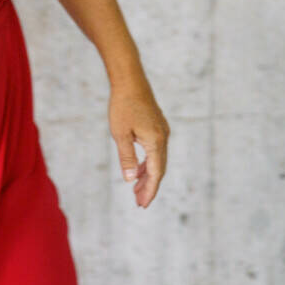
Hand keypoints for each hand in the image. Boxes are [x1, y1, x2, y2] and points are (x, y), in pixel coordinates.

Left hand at [108, 78, 168, 207]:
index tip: (142, 204)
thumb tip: (128, 179)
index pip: (155, 173)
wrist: (130, 81)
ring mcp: (162, 132)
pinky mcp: (158, 127)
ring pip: (158, 160)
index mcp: (156, 141)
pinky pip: (156, 151)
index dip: (150, 190)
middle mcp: (163, 138)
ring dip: (147, 176)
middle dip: (149, 187)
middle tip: (139, 202)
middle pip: (158, 169)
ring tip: (135, 190)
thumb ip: (126, 157)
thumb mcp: (120, 134)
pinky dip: (147, 163)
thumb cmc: (123, 106)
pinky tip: (136, 170)